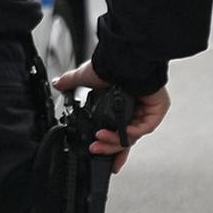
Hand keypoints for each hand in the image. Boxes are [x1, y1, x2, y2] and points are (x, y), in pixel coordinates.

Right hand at [53, 59, 170, 173]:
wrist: (123, 61)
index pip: (116, 131)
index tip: (97, 151)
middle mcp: (133, 111)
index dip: (108, 144)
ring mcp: (145, 112)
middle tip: (95, 148)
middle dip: (108, 147)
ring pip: (132, 135)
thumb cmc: (109, 65)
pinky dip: (131, 132)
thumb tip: (57, 83)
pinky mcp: (155, 111)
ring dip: (115, 141)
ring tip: (100, 139)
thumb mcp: (84, 77)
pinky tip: (120, 132)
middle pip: (123, 138)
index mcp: (120, 106)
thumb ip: (70, 82)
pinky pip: (144, 128)